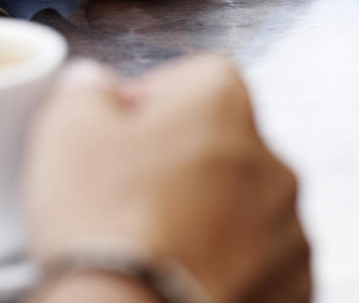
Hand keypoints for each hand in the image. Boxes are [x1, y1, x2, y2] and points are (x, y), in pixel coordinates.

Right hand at [25, 55, 309, 302]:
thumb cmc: (107, 226)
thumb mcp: (66, 129)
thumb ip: (85, 89)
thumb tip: (92, 84)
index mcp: (221, 103)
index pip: (191, 77)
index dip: (147, 102)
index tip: (116, 131)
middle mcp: (270, 159)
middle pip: (218, 141)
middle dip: (176, 160)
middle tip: (123, 191)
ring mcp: (288, 230)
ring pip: (238, 204)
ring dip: (203, 214)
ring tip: (147, 242)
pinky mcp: (292, 288)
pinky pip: (254, 260)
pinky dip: (222, 264)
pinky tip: (174, 275)